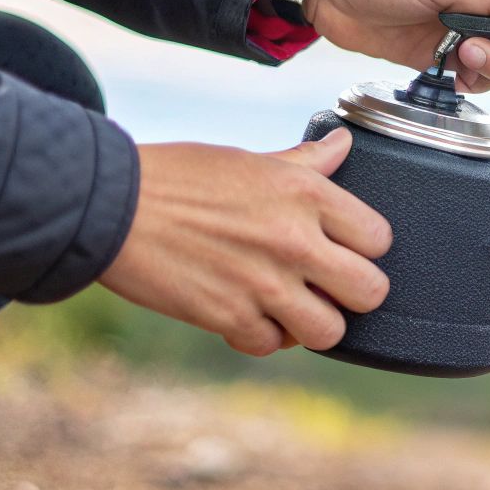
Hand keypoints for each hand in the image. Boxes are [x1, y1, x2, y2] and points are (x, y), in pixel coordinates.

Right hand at [99, 129, 391, 355]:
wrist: (110, 204)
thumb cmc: (178, 177)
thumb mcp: (250, 161)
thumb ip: (304, 163)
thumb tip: (343, 144)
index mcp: (306, 195)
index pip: (379, 238)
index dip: (365, 248)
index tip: (345, 248)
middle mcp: (295, 241)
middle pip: (370, 292)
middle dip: (352, 294)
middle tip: (327, 286)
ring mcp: (265, 283)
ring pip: (328, 331)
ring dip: (311, 324)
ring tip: (289, 307)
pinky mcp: (230, 316)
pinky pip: (271, 344)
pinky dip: (260, 336)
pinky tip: (247, 314)